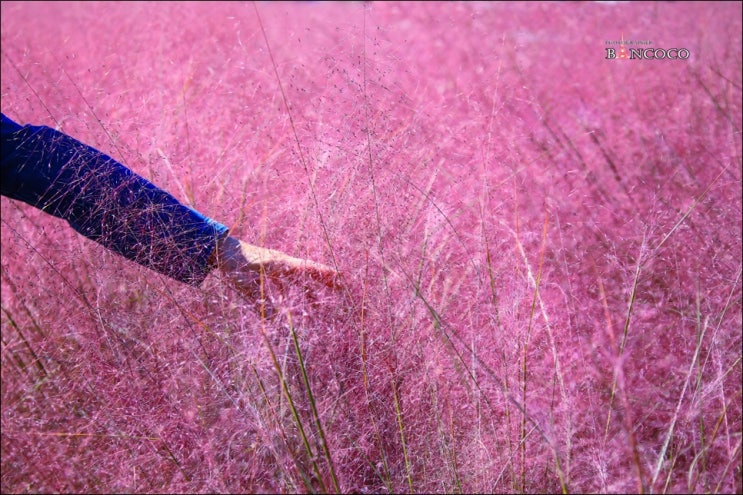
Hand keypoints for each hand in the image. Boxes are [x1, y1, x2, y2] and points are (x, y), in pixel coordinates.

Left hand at [214, 236, 338, 317]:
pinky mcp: (266, 272)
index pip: (308, 269)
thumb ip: (262, 304)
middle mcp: (282, 265)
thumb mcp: (248, 286)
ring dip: (306, 294)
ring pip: (296, 281)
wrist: (221, 250)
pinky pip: (283, 284)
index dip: (324, 274)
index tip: (340, 277)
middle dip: (323, 283)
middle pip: (307, 274)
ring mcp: (274, 268)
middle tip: (339, 291)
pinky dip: (290, 294)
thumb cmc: (235, 265)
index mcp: (281, 264)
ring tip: (316, 309)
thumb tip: (274, 323)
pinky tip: (289, 307)